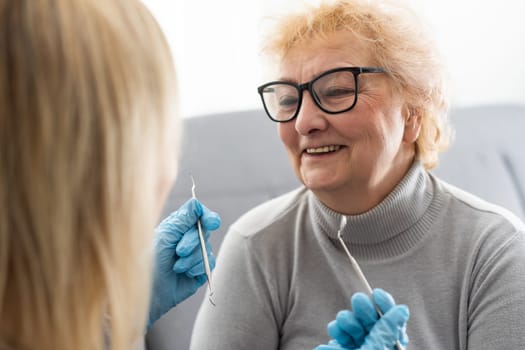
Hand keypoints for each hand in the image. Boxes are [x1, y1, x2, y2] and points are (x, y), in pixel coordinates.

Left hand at [148, 198, 220, 328]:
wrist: (148, 291)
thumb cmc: (149, 261)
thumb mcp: (165, 236)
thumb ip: (183, 219)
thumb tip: (196, 203)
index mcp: (178, 226)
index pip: (199, 215)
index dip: (207, 217)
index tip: (210, 222)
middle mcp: (188, 238)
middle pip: (204, 230)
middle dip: (192, 241)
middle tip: (178, 250)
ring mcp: (195, 255)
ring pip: (207, 248)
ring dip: (191, 258)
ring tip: (176, 266)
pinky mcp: (199, 271)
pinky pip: (209, 264)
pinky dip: (197, 268)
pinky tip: (184, 273)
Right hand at [315, 289, 408, 349]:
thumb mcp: (376, 349)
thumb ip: (388, 330)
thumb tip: (402, 310)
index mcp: (387, 348)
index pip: (393, 325)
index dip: (387, 306)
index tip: (377, 294)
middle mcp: (374, 347)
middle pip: (373, 323)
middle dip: (364, 310)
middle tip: (358, 301)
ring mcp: (358, 349)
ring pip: (355, 328)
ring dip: (347, 321)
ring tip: (342, 323)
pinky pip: (340, 337)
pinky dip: (337, 332)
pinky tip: (335, 333)